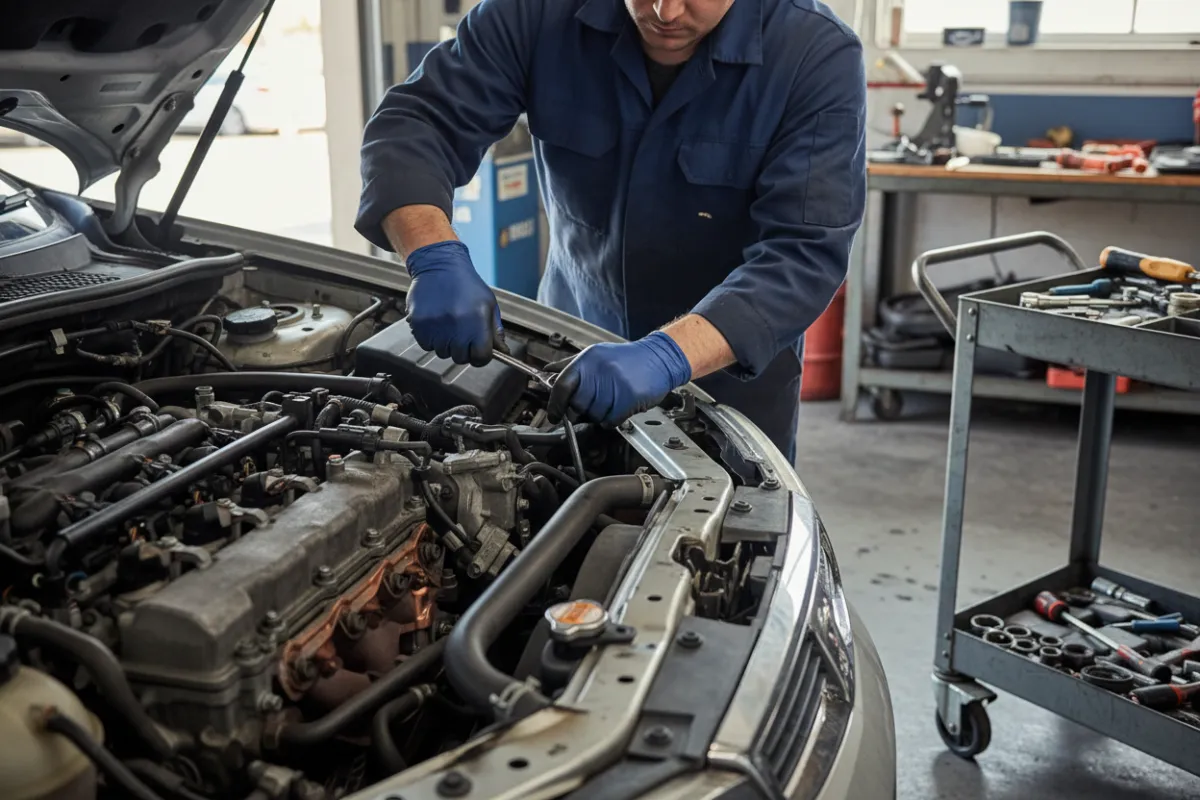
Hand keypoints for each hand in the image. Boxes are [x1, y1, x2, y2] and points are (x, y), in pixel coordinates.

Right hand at [404, 240, 501, 365]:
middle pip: (461, 358)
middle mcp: (456, 326)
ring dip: (446, 344)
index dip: (481, 355)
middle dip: (463, 349)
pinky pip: (426, 345)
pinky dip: (431, 338)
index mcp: (477, 321)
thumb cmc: (466, 284)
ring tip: (447, 324)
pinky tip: (436, 322)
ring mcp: (435, 326)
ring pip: (442, 353)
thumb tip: (502, 352)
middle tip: (461, 332)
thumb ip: (495, 330)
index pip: (481, 357)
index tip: (478, 349)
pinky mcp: (419, 324)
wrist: (439, 265)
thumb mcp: (488, 304)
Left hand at [547, 332, 691, 425]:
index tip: (553, 415)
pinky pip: (611, 420)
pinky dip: (612, 420)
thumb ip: (570, 365)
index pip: (562, 385)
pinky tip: (618, 408)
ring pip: (594, 415)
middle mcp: (599, 370)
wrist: (659, 358)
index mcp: (588, 359)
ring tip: (609, 402)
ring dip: (599, 415)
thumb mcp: (596, 354)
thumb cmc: (626, 358)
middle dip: (580, 411)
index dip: (555, 404)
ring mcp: (616, 384)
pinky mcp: (630, 397)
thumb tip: (547, 372)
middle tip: (589, 407)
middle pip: (577, 404)